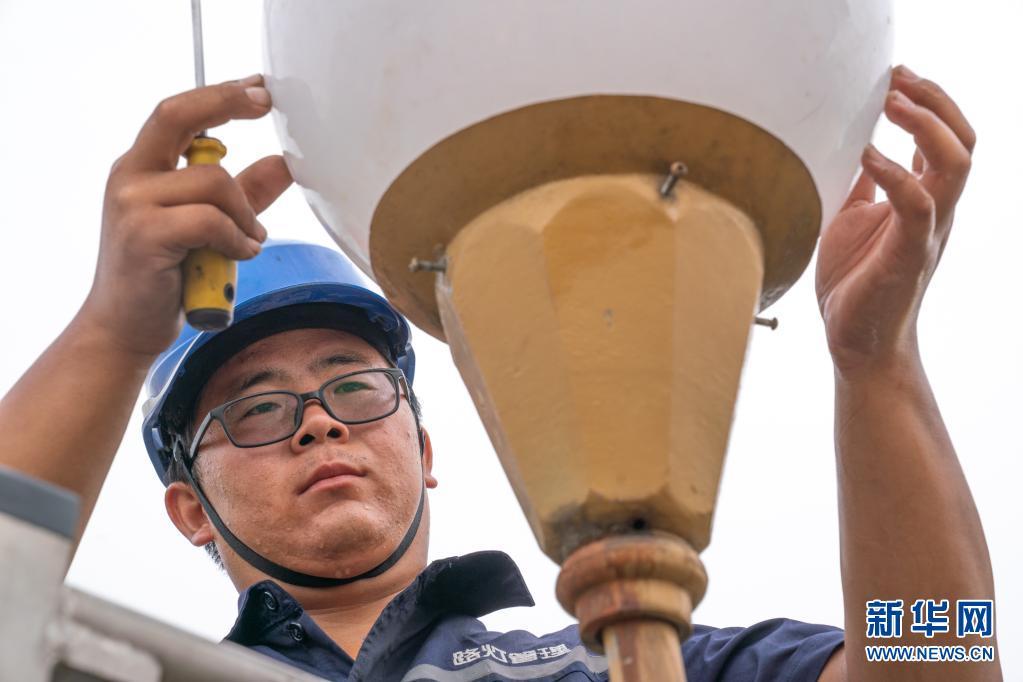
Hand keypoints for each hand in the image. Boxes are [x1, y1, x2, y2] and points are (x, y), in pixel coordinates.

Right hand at [78, 74, 292, 360]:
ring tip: (250, 240)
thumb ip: (245, 193)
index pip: (178, 112)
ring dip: (246, 213)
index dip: (220, 94)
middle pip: (178, 115)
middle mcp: (130, 177)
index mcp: (141, 167)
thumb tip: (285, 162)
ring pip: (213, 182)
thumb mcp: (211, 226)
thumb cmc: (166, 277)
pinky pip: (210, 221)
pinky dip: (236, 238)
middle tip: (266, 103)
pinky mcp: (144, 236)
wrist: (124, 329)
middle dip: (227, 103)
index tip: (259, 85)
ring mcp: (132, 204)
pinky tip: (240, 255)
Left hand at [815, 65, 974, 376]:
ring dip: (925, 126)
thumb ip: (862, 186)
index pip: (946, 137)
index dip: (929, 100)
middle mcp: (935, 210)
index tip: (896, 75)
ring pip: (955, 164)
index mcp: (924, 200)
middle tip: (898, 78)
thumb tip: (850, 146)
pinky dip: (894, 173)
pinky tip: (867, 155)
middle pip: (963, 139)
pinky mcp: (907, 254)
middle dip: (935, 100)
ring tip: (891, 103)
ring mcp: (926, 231)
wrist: (856, 341)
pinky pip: (916, 204)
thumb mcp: (852, 218)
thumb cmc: (854, 281)